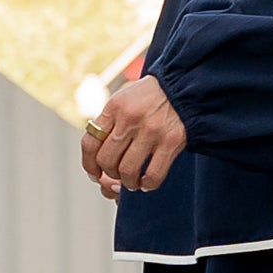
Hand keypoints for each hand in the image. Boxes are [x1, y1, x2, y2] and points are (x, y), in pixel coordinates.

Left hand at [80, 74, 186, 200]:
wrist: (183, 87)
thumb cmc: (150, 98)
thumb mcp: (123, 100)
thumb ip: (109, 123)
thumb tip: (95, 158)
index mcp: (114, 107)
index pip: (90, 143)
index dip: (89, 165)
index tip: (95, 173)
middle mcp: (130, 118)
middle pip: (106, 160)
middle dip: (110, 174)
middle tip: (118, 175)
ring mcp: (151, 130)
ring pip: (127, 171)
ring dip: (128, 182)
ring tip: (133, 182)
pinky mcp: (171, 141)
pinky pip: (153, 175)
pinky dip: (148, 185)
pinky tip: (147, 183)